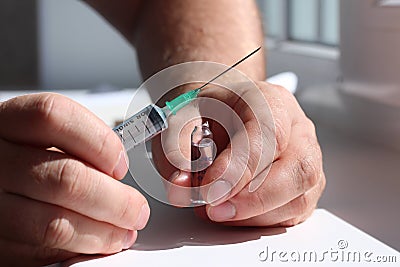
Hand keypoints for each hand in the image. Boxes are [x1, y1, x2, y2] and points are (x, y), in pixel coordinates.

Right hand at [0, 93, 149, 265]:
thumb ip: (76, 145)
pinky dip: (78, 250)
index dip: (99, 141)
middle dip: (115, 201)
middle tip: (137, 210)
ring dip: (102, 233)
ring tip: (124, 231)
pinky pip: (41, 253)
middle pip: (65, 178)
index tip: (122, 163)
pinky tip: (96, 242)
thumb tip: (119, 169)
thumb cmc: (25, 159)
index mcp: (9, 124)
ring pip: (54, 225)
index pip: (53, 117)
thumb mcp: (41, 138)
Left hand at [152, 81, 324, 225]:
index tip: (211, 190)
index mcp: (269, 100)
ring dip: (253, 215)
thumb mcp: (180, 117)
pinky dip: (259, 221)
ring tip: (216, 209)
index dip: (241, 168)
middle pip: (300, 169)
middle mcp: (296, 128)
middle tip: (214, 208)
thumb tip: (182, 185)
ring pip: (299, 198)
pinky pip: (293, 214)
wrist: (217, 110)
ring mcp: (305, 157)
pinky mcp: (302, 186)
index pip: (270, 133)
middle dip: (254, 200)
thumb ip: (178, 148)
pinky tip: (232, 212)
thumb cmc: (207, 111)